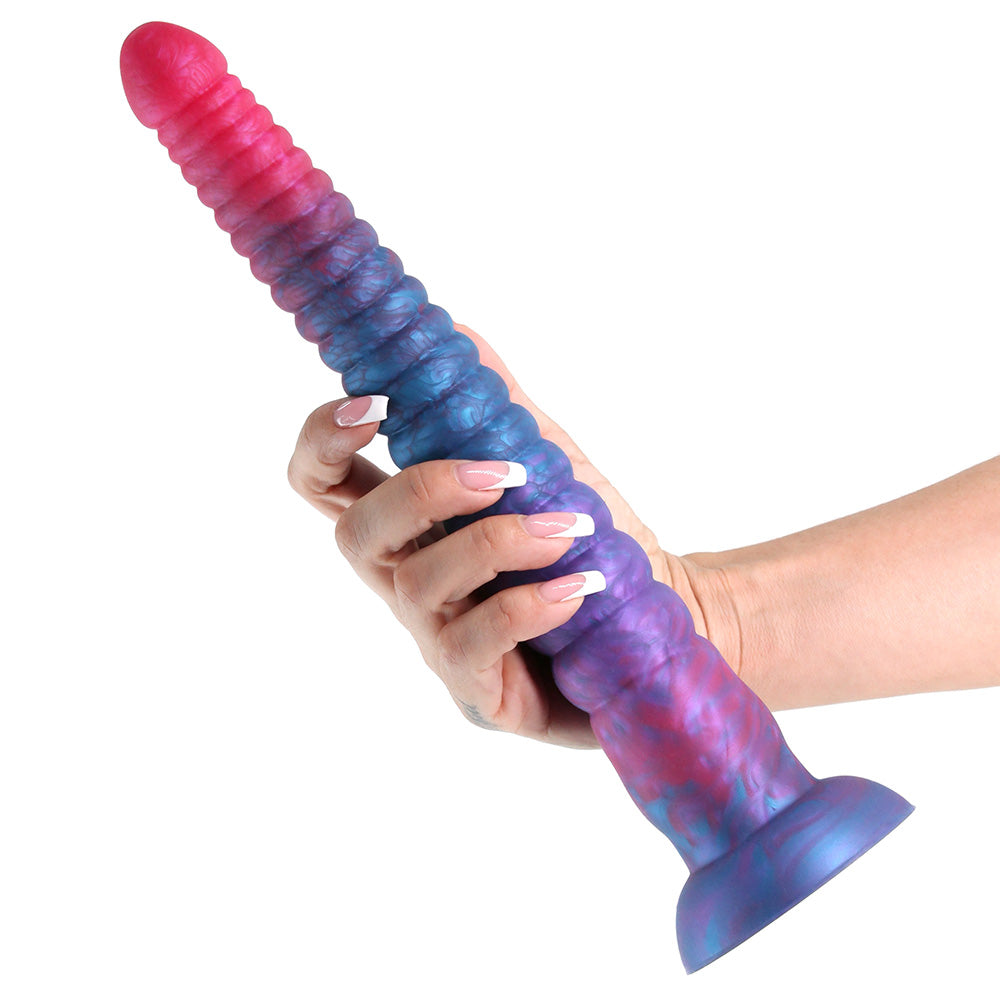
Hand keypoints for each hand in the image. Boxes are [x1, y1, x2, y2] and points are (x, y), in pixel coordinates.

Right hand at [287, 326, 740, 745]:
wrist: (647, 622)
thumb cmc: (585, 540)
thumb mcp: (540, 462)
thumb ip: (492, 405)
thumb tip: (452, 329)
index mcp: (408, 524)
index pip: (321, 483)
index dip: (323, 440)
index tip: (376, 403)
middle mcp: (405, 580)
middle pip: (354, 534)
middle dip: (425, 488)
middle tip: (505, 472)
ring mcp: (435, 636)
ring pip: (421, 583)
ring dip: (500, 541)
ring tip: (571, 528)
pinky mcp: (477, 686)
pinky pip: (477, 642)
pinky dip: (531, 602)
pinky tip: (580, 585)